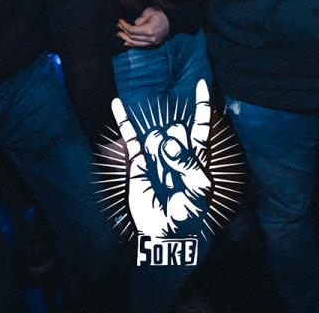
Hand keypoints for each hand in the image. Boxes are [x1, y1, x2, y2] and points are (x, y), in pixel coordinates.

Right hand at [112, 79, 211, 237]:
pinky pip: (131, 138)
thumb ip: (187, 163)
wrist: (166, 233)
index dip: (202, 105)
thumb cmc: (188, 214)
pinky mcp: (138, 163)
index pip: (200, 126)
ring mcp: (157, 156)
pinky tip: (116, 103)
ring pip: (157, 136)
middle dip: (177, 146)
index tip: (200, 83)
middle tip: (176, 175)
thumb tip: (166, 141)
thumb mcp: (198, 189)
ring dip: (160, 154)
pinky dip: (124, 120)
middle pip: (177, 130)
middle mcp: (177, 153)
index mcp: (197, 158)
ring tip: (164, 180)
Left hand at [117, 7, 169, 47]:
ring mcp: (152, 43)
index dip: (124, 26)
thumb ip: (141, 18)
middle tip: (118, 27)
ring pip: (136, 44)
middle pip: (132, 38)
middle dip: (123, 32)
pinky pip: (141, 46)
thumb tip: (134, 24)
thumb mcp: (150, 11)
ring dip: (126, 39)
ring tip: (119, 35)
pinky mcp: (153, 44)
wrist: (172, 21)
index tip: (120, 21)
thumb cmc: (161, 14)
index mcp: (150, 29)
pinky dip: (132, 45)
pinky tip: (127, 42)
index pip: (132, 30)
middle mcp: (151, 38)